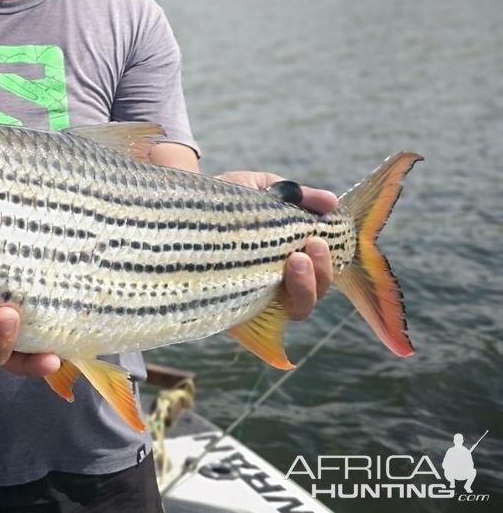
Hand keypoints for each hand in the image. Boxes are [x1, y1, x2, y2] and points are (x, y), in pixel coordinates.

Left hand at [215, 171, 337, 320]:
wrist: (180, 205)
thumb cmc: (225, 199)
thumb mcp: (261, 189)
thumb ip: (297, 196)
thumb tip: (332, 202)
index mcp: (290, 258)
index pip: (321, 272)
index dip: (329, 261)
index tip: (320, 236)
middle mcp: (277, 283)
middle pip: (311, 296)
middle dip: (319, 274)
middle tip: (310, 247)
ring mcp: (256, 298)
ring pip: (295, 309)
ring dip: (304, 287)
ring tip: (296, 260)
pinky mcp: (232, 310)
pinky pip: (257, 323)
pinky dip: (269, 307)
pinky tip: (264, 283)